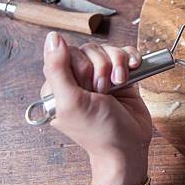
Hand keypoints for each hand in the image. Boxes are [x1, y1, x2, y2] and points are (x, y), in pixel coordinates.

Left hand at [40, 31, 151, 184]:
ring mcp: (101, 76)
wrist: (128, 146)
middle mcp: (78, 79)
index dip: (82, 66)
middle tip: (103, 91)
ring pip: (108, 49)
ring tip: (119, 84)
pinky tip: (132, 72)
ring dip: (118, 64)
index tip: (88, 89)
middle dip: (102, 68)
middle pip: (90, 49)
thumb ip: (57, 69)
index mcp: (58, 85)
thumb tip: (52, 37)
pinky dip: (131, 60)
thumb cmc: (99, 132)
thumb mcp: (72, 102)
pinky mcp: (120, 75)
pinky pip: (125, 52)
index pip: (67, 53)